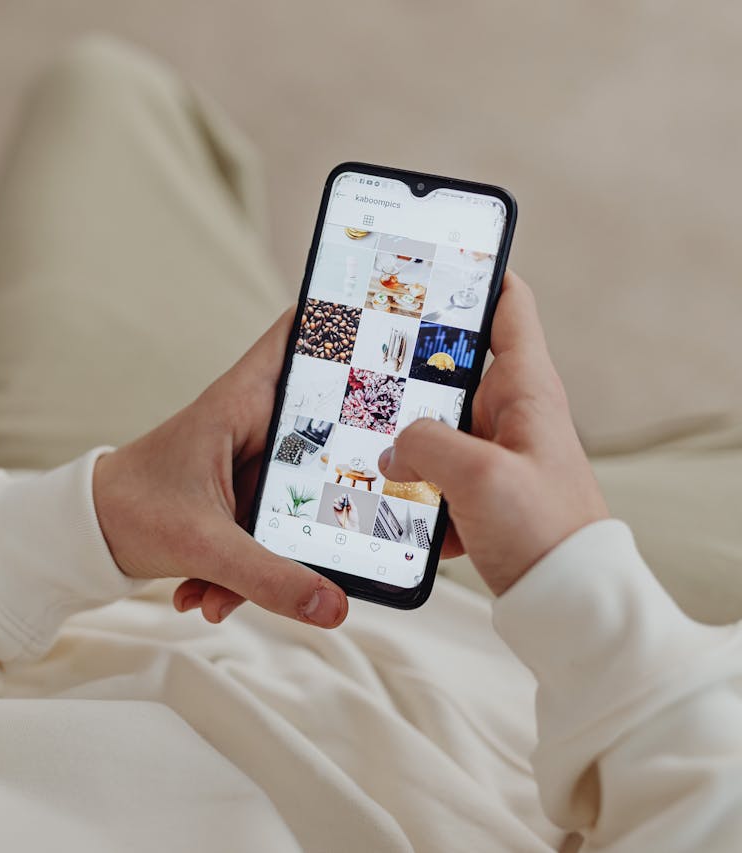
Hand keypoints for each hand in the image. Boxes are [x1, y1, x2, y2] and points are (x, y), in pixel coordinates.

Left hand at [93, 311, 347, 627]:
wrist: (84, 535)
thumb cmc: (129, 510)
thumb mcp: (201, 544)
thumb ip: (266, 576)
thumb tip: (333, 606)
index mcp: (242, 402)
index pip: (301, 333)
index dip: (349, 319)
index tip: (401, 334)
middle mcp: (255, 421)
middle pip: (329, 426)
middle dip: (344, 486)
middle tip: (367, 523)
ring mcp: (256, 459)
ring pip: (306, 491)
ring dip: (283, 550)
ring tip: (224, 590)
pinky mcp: (249, 495)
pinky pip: (278, 525)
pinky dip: (252, 568)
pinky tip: (210, 597)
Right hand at [332, 494, 357, 530]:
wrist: (350, 525)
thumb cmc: (354, 518)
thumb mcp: (354, 509)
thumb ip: (351, 502)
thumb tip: (348, 496)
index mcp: (348, 504)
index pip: (345, 497)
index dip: (344, 495)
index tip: (345, 497)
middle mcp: (343, 505)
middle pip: (340, 498)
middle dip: (341, 498)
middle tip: (343, 501)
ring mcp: (339, 508)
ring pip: (336, 500)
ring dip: (338, 501)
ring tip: (341, 505)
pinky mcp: (336, 511)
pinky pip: (333, 505)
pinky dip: (336, 505)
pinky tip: (339, 508)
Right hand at [378, 271, 608, 594]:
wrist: (569, 604)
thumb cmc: (545, 531)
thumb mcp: (480, 476)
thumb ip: (426, 444)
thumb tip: (393, 444)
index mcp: (527, 390)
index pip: (508, 307)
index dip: (475, 274)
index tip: (435, 255)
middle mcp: (511, 414)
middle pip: (453, 367)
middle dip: (409, 364)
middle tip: (361, 352)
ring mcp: (494, 454)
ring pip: (434, 424)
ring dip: (401, 433)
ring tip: (359, 432)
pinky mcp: (479, 492)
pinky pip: (433, 472)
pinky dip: (410, 481)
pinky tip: (385, 495)